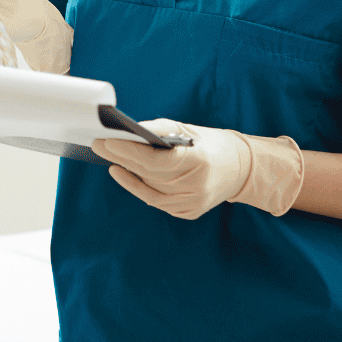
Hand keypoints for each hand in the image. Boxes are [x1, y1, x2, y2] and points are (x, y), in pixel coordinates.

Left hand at [93, 120, 252, 219]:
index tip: (107, 140)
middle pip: (148, 174)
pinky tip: (124, 174)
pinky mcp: (188, 212)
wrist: (241, 169)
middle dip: (121, 158)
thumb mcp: (188, 130)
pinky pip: (156, 201)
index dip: (128, 151)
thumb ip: (159, 130)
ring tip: (109, 157)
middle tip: (99, 145)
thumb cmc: (212, 144)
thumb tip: (130, 131)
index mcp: (199, 162)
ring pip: (149, 190)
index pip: (155, 160)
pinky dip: (138, 187)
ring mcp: (192, 203)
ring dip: (126, 173)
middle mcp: (196, 186)